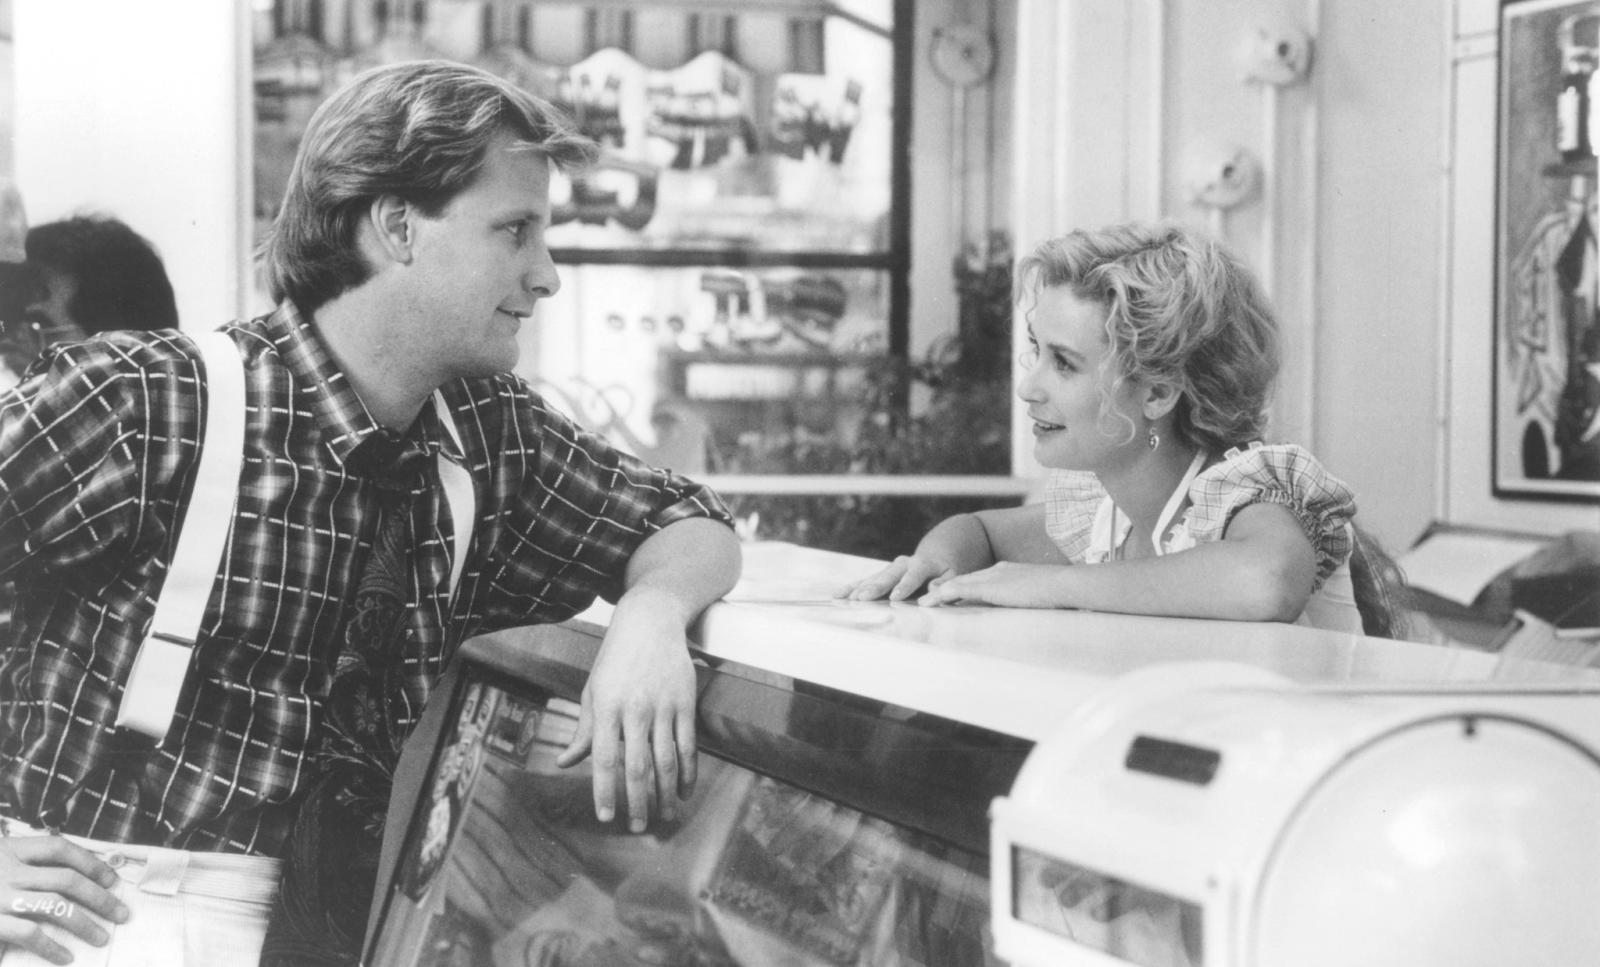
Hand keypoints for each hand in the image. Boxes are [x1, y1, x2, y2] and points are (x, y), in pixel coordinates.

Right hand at [0, 835, 127, 963]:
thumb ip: (19, 865)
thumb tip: (67, 879)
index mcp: (7, 850)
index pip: (58, 847)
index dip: (89, 860)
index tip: (112, 878)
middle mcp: (5, 870)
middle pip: (65, 878)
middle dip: (99, 896)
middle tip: (121, 912)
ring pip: (55, 905)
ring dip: (85, 921)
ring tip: (102, 936)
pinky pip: (30, 933)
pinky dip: (52, 946)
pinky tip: (67, 956)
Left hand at [555, 591, 698, 833]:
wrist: (650, 621)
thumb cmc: (615, 658)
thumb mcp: (593, 690)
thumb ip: (584, 730)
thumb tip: (565, 763)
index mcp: (606, 708)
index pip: (603, 759)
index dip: (604, 791)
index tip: (605, 817)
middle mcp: (635, 709)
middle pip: (638, 767)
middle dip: (637, 802)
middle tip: (636, 828)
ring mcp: (663, 707)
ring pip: (667, 761)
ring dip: (665, 794)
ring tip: (663, 818)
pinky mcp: (685, 703)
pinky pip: (689, 745)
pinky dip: (688, 772)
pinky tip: (684, 791)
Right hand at [836, 554, 956, 601]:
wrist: (936, 555)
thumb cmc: (947, 569)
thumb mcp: (953, 573)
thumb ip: (944, 582)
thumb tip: (933, 589)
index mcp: (923, 563)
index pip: (914, 575)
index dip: (905, 586)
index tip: (895, 597)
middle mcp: (903, 563)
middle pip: (888, 576)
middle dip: (875, 587)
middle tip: (864, 597)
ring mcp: (890, 569)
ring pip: (873, 578)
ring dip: (860, 588)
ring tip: (848, 599)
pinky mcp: (881, 575)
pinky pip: (865, 581)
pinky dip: (851, 588)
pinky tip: (838, 594)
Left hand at [915, 561, 1070, 608]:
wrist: (1064, 584)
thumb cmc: (1061, 594)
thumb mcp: (1041, 598)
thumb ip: (1030, 603)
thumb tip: (1032, 616)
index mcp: (1008, 573)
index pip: (980, 581)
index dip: (963, 589)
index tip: (950, 597)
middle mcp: (996, 571)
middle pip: (964, 580)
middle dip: (944, 590)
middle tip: (927, 600)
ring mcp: (991, 576)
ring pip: (955, 584)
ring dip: (936, 595)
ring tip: (920, 604)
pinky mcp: (988, 586)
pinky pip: (956, 590)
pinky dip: (940, 596)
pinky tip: (927, 603)